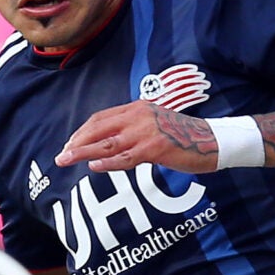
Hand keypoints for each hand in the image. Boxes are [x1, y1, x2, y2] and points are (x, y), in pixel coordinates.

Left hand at [56, 99, 218, 175]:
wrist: (213, 140)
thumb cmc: (186, 136)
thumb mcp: (156, 124)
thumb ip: (135, 129)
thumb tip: (112, 143)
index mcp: (137, 108)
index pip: (101, 118)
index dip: (82, 132)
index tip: (70, 144)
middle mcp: (139, 116)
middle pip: (98, 128)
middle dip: (76, 142)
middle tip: (61, 155)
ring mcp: (147, 132)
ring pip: (107, 143)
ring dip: (83, 152)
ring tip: (66, 160)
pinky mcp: (155, 148)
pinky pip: (126, 157)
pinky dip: (108, 162)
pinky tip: (94, 166)